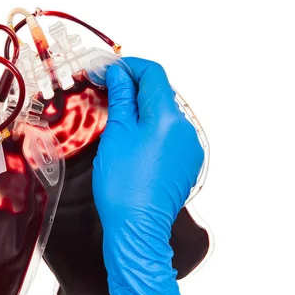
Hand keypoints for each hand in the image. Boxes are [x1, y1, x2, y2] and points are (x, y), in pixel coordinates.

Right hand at [93, 58, 203, 294]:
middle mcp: (186, 128)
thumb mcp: (116, 135)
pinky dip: (151, 128)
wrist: (138, 228)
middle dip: (133, 87)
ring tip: (115, 116)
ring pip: (164, 114)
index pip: (154, 73)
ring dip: (141, 108)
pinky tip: (132, 140)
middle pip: (160, 92)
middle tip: (105, 90)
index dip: (129, 66)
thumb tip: (118, 73)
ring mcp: (189, 147)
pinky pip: (169, 134)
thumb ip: (121, 98)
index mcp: (168, 117)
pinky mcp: (186, 163)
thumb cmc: (123, 185)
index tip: (106, 70)